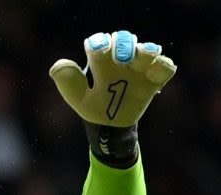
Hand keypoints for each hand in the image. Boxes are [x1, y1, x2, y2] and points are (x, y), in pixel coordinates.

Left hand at [49, 30, 176, 127]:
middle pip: (125, 42)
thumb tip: (57, 67)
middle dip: (124, 44)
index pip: (101, 44)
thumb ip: (69, 83)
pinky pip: (163, 69)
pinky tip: (159, 69)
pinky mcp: (153, 80)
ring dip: (146, 50)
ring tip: (146, 54)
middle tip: (123, 57)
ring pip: (146, 51)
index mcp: (101, 61)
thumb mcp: (78, 98)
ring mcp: (138, 69)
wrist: (111, 126)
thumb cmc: (93, 108)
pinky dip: (164, 66)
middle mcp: (121, 60)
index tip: (97, 49)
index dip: (100, 42)